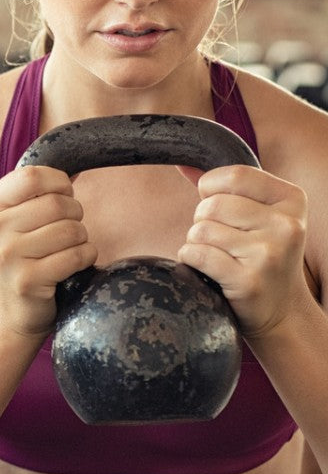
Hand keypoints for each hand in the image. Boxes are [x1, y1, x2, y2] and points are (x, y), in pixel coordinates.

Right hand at [0, 165, 96, 338]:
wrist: (6, 315)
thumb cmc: (16, 261)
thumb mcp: (8, 223)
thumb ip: (31, 195)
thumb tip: (75, 169)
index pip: (31, 176)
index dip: (58, 182)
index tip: (64, 195)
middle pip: (56, 203)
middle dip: (75, 213)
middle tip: (69, 228)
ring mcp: (6, 257)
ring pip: (71, 229)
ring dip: (81, 237)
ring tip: (69, 247)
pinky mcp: (27, 281)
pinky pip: (76, 256)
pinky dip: (85, 257)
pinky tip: (73, 264)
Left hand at [177, 164, 308, 338]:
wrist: (281, 310)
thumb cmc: (260, 254)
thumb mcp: (256, 214)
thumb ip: (222, 187)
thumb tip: (181, 162)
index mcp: (292, 200)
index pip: (233, 175)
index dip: (210, 188)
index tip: (217, 206)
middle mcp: (287, 225)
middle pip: (211, 205)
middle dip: (202, 221)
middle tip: (221, 240)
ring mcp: (270, 254)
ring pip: (200, 230)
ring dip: (197, 243)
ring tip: (219, 256)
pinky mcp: (249, 281)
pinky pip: (196, 254)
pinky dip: (191, 260)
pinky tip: (210, 270)